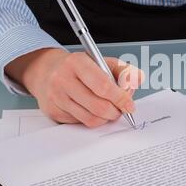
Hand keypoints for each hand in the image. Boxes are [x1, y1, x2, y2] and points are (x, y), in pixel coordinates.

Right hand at [5, 48, 143, 126]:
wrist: (47, 71)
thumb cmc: (81, 68)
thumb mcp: (103, 62)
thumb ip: (124, 71)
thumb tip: (138, 79)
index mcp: (77, 62)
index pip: (103, 86)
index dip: (120, 98)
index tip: (130, 106)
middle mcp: (63, 79)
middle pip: (98, 106)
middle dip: (115, 112)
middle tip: (121, 110)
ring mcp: (56, 97)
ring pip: (90, 119)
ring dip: (105, 118)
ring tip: (108, 110)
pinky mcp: (53, 111)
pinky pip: (80, 123)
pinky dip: (92, 119)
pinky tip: (91, 109)